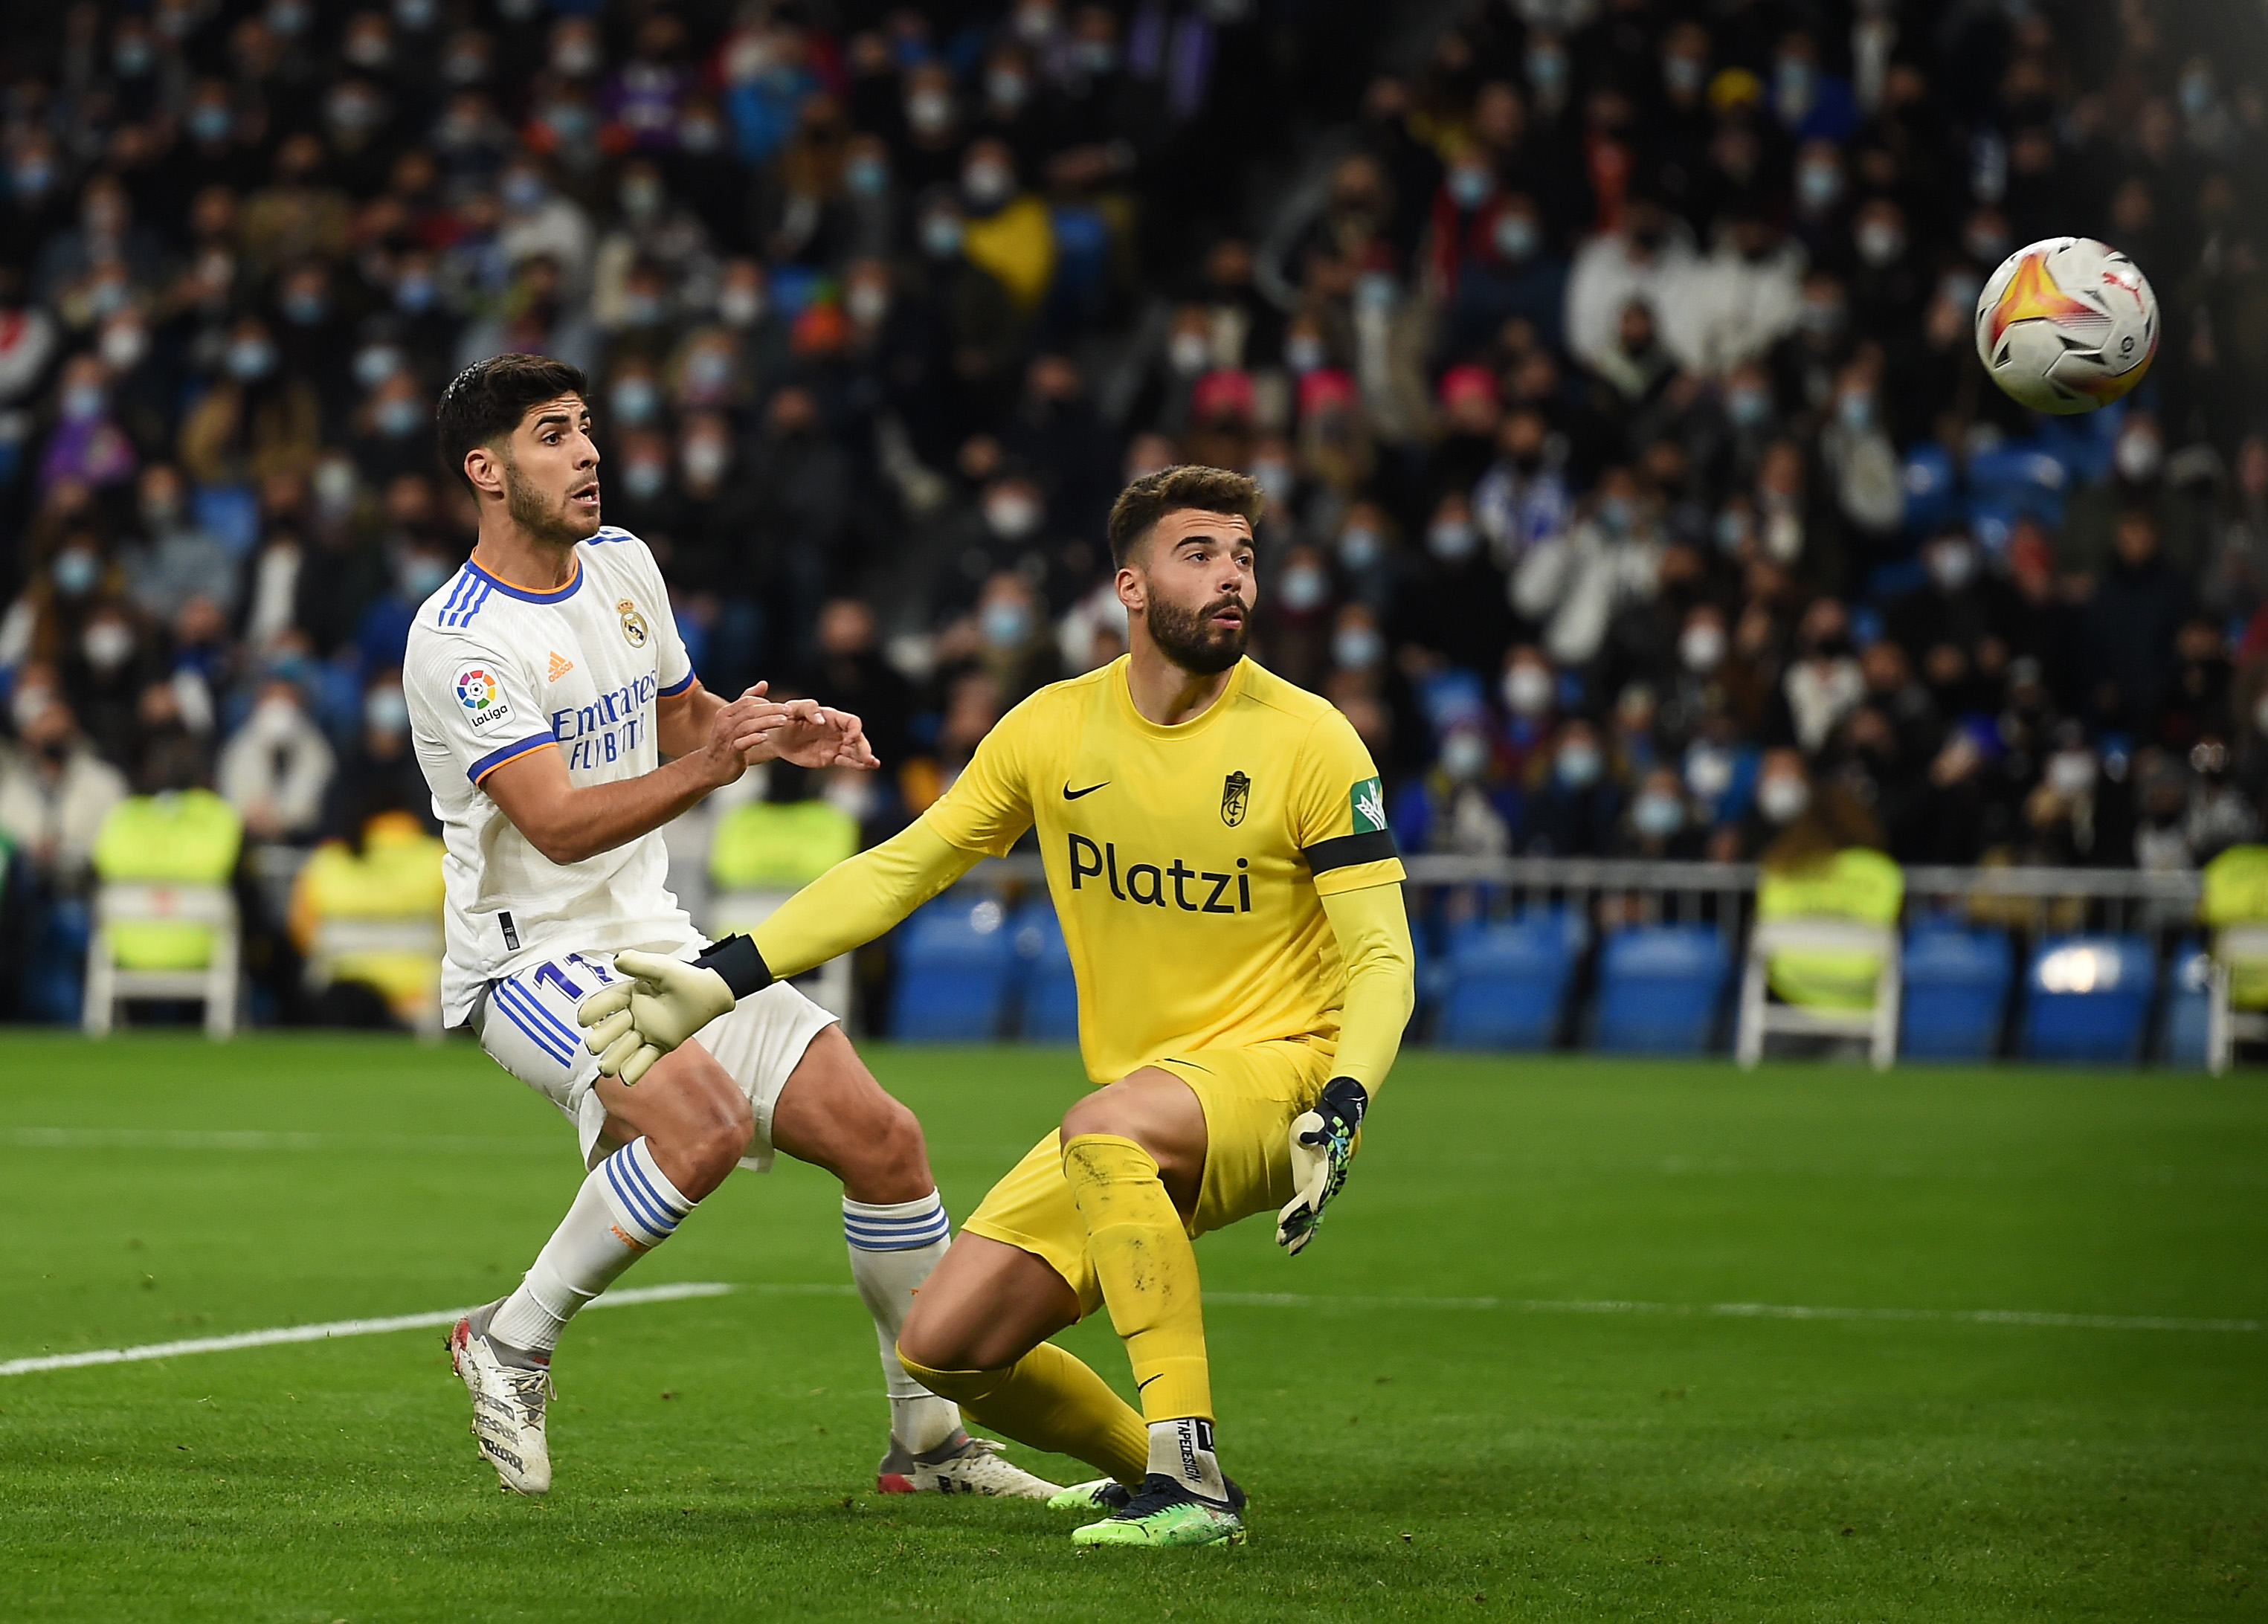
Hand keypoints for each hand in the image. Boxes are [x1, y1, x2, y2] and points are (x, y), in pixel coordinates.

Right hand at [575, 950, 736, 1084]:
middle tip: (593, 1046)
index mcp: (629, 994)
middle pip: (613, 1028)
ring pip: (625, 1047)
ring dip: (614, 1058)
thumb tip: (618, 960)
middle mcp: (633, 1015)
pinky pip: (645, 1059)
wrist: (712, 992)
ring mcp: (645, 1032)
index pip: (608, 1002)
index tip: (582, 1019)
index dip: (594, 1010)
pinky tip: (626, 1079)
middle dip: (602, 1037)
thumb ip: (640, 964)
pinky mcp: (660, 1045)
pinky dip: (635, 1069)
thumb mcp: (662, 967)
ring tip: (605, 1070)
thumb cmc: (684, 977)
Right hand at [703, 682, 791, 784]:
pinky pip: (742, 743)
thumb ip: (748, 702)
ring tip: (783, 721)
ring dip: (767, 722)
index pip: (747, 701)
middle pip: (750, 711)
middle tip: (788, 711)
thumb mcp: (735, 720)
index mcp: (726, 713)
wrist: (711, 768)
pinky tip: (766, 737)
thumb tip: (764, 683)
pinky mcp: (730, 752)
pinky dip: (754, 739)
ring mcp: (726, 738)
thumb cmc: (727, 742)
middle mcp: (724, 723)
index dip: (765, 701)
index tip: (781, 706)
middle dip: (771, 709)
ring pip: (748, 725)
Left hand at [746, 702, 879, 768]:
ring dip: (865, 756)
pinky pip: (846, 761)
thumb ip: (808, 709)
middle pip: (857, 738)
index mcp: (831, 717)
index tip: (850, 739)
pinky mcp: (830, 757)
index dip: (855, 730)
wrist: (775, 737)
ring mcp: (835, 745)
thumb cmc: (783, 718)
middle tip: (866, 757)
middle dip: (863, 747)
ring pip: (855, 751)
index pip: (852, 722)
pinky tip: (866, 767)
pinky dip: (856, 764)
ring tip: (873, 763)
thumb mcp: (793, 709)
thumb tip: (822, 720)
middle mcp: (836, 731)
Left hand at [1275, 1077, 1368, 1255]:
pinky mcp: (1311, 1193)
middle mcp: (1327, 1182)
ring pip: (1310, 1215)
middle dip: (1300, 1217)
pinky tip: (1292, 1246)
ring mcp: (1319, 1190)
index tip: (1315, 1207)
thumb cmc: (1318, 1124)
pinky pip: (1308, 1216)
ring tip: (1285, 1245)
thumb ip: (1310, 1131)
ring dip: (1298, 1230)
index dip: (1319, 1193)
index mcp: (1328, 1165)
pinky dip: (1301, 1230)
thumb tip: (1305, 1136)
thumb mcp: (1312, 1123)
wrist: (1328, 1128)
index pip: (1324, 1181)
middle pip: (1314, 1203)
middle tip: (1284, 1230)